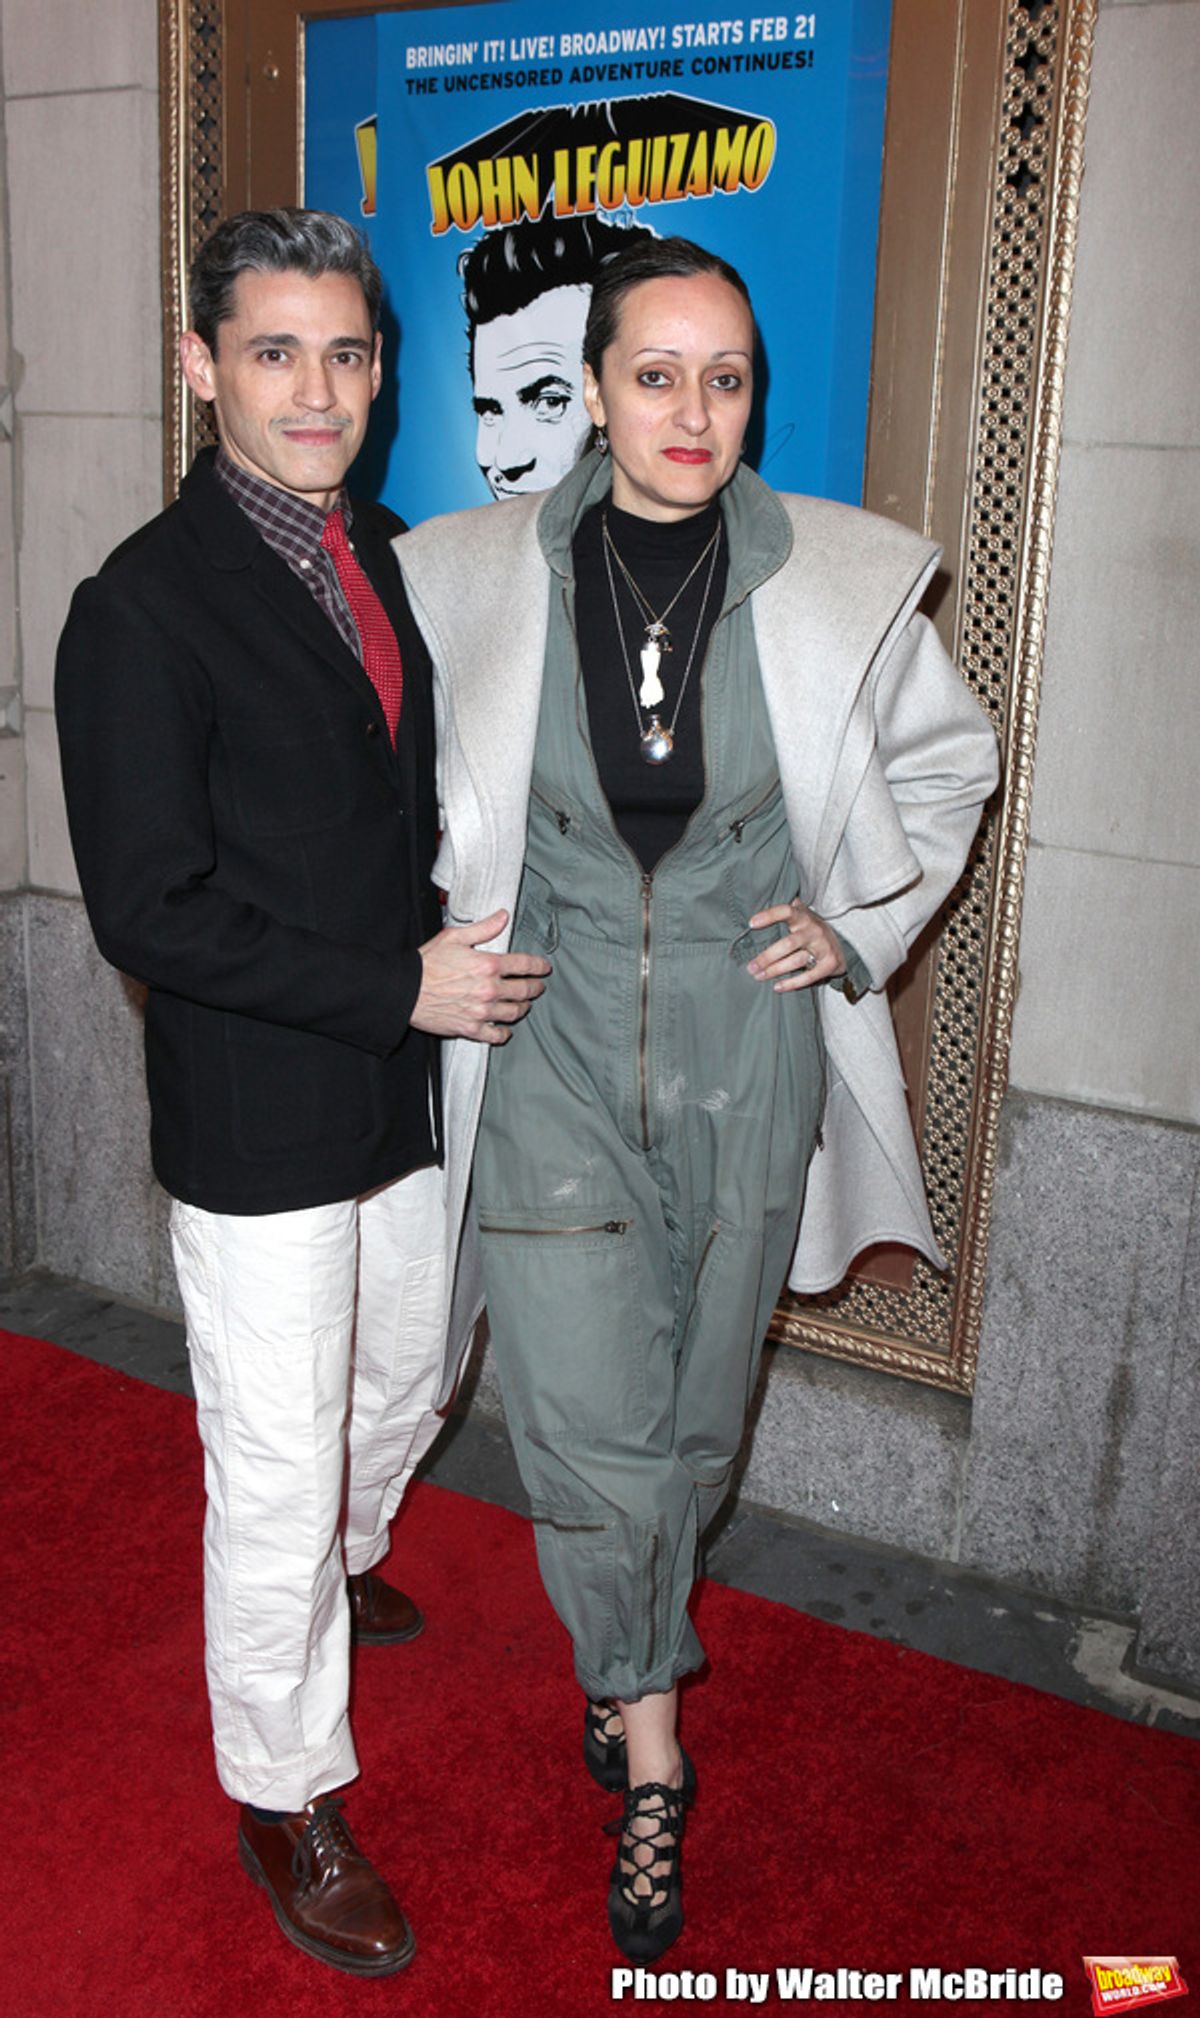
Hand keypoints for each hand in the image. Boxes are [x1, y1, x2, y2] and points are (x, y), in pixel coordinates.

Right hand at [411, 909, 550, 1043]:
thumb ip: (483, 928)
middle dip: (535, 988)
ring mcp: (481, 1011)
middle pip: (524, 990)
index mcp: (488, 964)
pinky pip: (495, 1035)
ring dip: (522, 1008)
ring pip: (514, 1012)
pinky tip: (505, 1029)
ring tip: (523, 1005)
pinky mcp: (470, 1027)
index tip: (544, 968)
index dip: (539, 966)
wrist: (405, 990)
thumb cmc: (427, 963)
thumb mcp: (454, 937)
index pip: (524, 965)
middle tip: (537, 987)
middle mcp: (489, 989)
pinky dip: (503, 1033)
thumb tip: (503, 917)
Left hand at [746, 901, 845, 991]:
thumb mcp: (800, 918)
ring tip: (758, 976)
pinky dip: (792, 983)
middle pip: (788, 944)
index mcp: (803, 917)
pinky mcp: (830, 964)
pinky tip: (777, 987)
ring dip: (774, 970)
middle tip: (751, 967)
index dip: (770, 916)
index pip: (786, 911)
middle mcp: (814, 930)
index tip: (751, 924)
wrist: (841, 947)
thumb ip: (783, 913)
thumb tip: (755, 911)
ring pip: (796, 961)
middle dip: (767, 957)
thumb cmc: (810, 932)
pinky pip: (808, 976)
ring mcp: (823, 947)